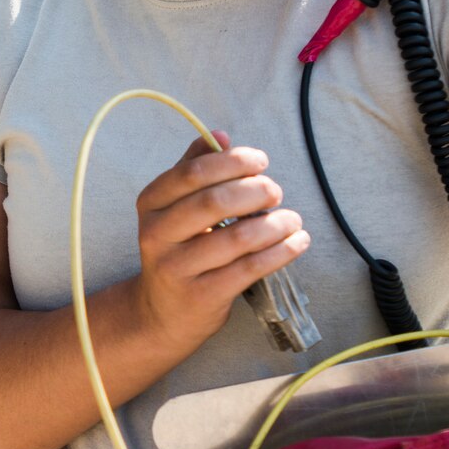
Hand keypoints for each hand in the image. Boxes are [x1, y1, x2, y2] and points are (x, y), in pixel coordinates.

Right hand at [131, 132, 308, 347]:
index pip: (192, 173)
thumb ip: (194, 168)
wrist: (162, 313)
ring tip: (293, 219)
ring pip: (237, 238)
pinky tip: (298, 242)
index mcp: (150, 204)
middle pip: (213, 202)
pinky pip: (250, 268)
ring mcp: (177, 268)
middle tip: (276, 191)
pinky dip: (281, 252)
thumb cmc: (179, 249)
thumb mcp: (175, 208)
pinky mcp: (202, 295)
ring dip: (274, 224)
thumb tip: (220, 135)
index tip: (261, 161)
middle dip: (254, 191)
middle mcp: (156, 235)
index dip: (232, 162)